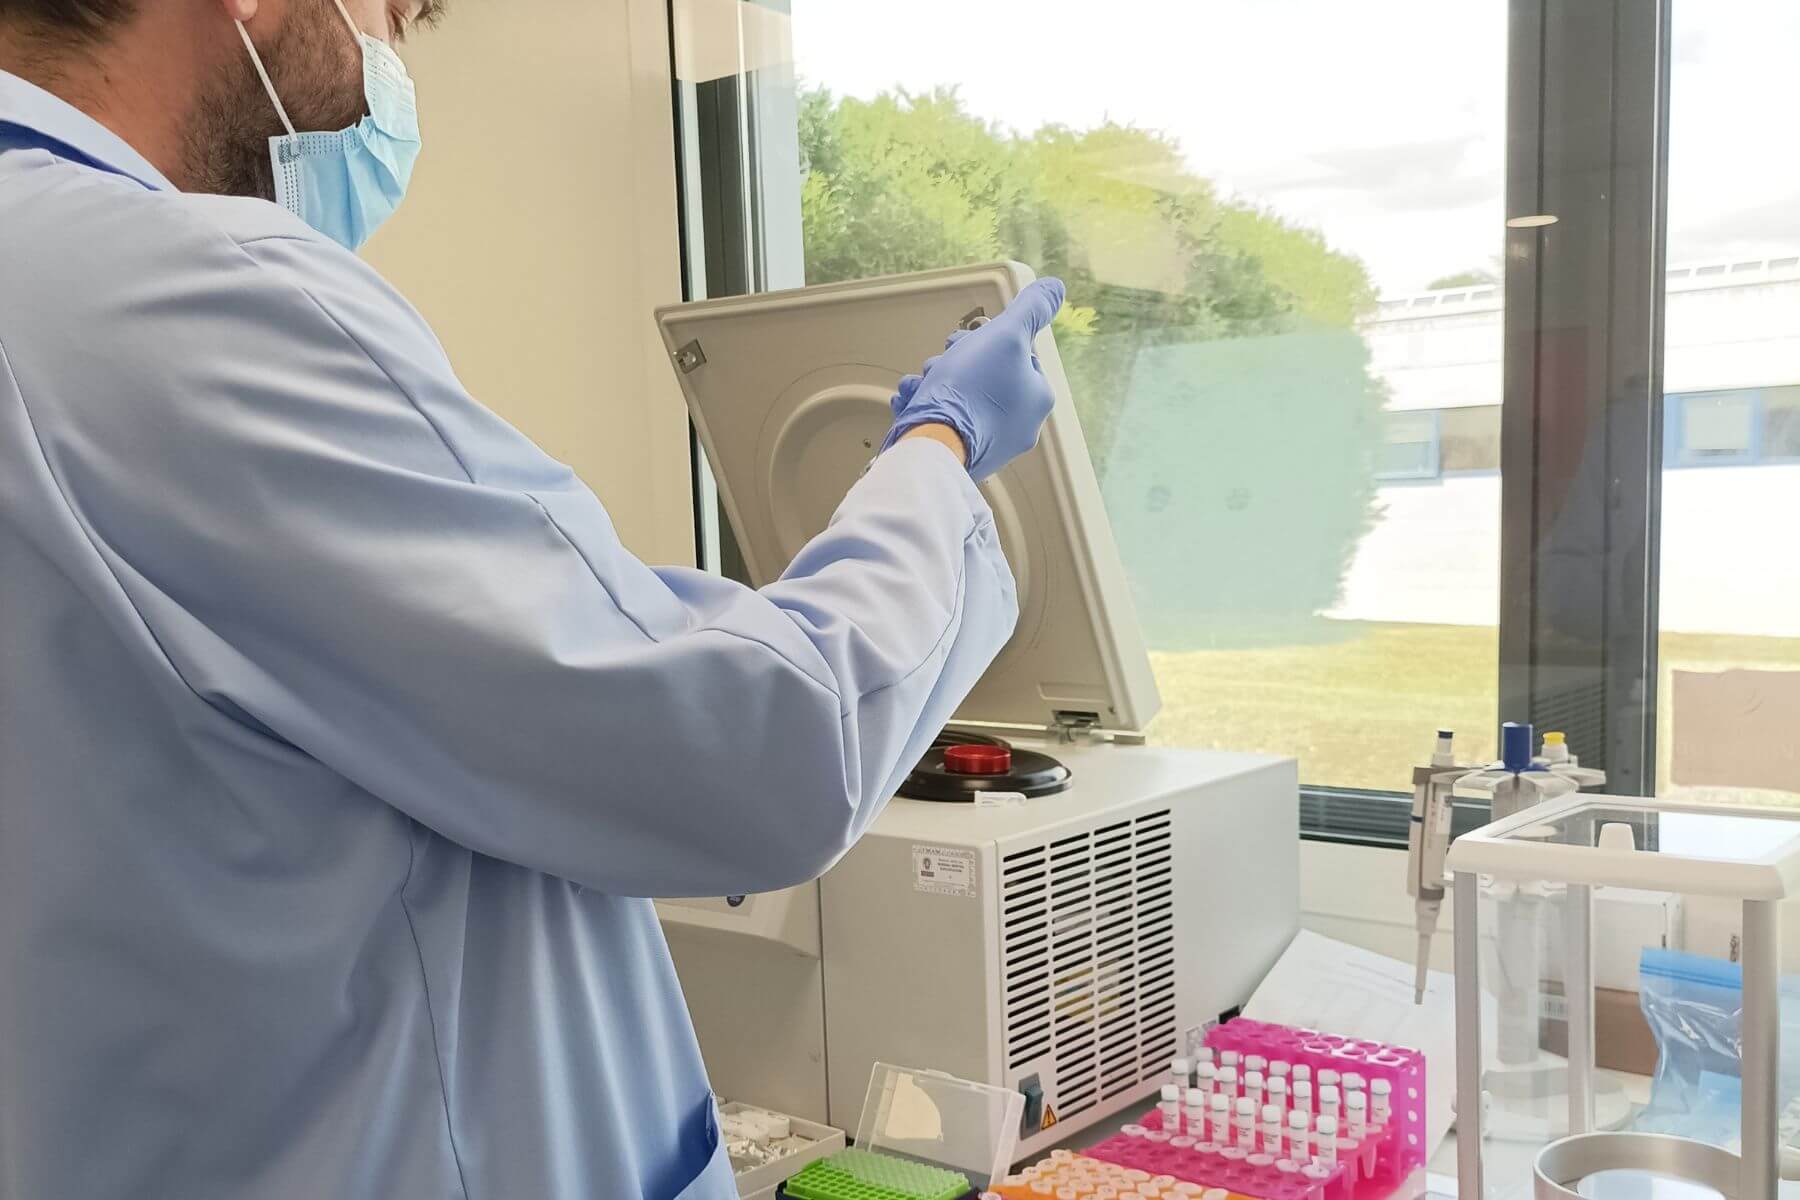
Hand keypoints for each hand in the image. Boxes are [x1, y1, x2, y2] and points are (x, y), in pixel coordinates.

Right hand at [880, 277, 1064, 480]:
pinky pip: (946, 423)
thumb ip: (1031, 309)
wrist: (932, 445)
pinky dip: (926, 407)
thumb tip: (1055, 287)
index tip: (966, 341)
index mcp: (1037, 399)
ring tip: (921, 383)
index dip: (987, 341)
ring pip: (962, 399)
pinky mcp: (961, 458)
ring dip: (936, 382)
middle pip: (987, 376)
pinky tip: (912, 401)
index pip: (1019, 355)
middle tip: (941, 362)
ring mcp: (990, 446)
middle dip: (956, 361)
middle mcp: (1020, 427)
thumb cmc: (971, 390)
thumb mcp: (1006, 335)